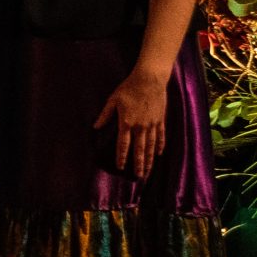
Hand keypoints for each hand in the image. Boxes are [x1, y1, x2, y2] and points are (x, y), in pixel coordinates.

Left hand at [94, 62, 170, 180]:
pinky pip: (161, 136)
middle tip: (139, 177)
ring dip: (150, 159)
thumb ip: (105, 115)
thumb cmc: (129, 88)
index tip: (121, 168)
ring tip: (149, 171)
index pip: (123, 145)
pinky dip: (160, 145)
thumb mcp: (113, 100)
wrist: (149, 79)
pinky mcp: (160, 120)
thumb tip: (95, 126)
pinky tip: (159, 154)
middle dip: (139, 164)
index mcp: (126, 122)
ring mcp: (152, 124)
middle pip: (139, 149)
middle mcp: (140, 126)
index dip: (122, 157)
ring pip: (151, 146)